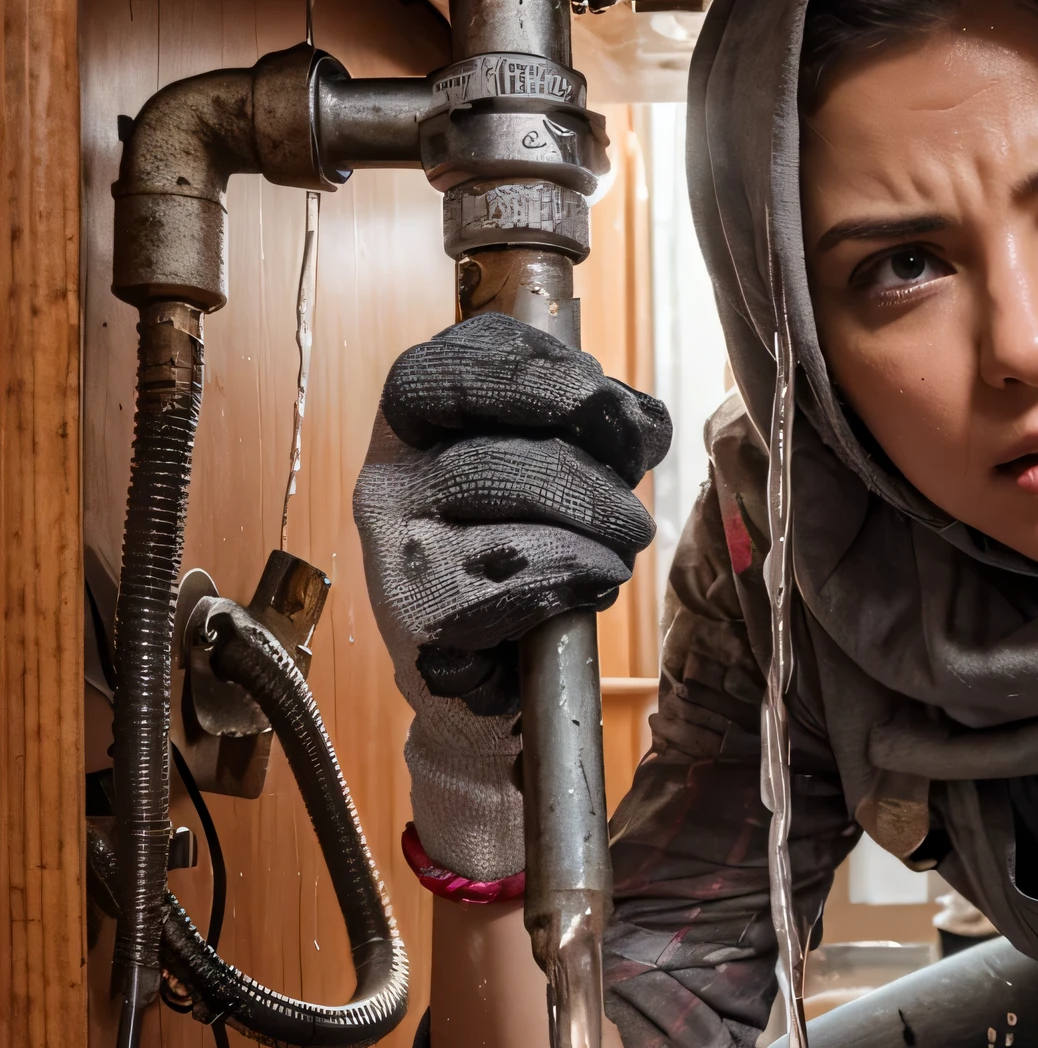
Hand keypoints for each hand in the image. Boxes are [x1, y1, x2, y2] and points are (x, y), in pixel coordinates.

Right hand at [353, 311, 669, 878]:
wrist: (493, 681)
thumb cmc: (530, 561)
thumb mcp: (566, 476)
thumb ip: (597, 432)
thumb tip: (636, 418)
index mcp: (420, 426)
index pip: (455, 366)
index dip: (532, 372)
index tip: (601, 398)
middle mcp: (390, 477)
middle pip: (494, 449)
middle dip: (586, 480)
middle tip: (632, 517)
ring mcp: (390, 548)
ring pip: (497, 513)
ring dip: (587, 533)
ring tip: (617, 553)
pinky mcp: (416, 615)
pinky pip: (505, 582)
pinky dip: (568, 581)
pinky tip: (590, 588)